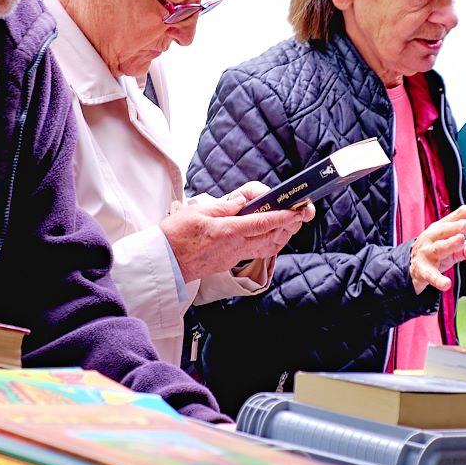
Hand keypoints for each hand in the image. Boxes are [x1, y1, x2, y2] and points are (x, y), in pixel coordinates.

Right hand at [161, 181, 312, 282]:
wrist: (164, 262)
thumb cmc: (175, 235)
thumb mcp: (198, 212)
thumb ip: (224, 207)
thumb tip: (243, 202)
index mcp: (228, 231)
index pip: (262, 223)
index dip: (283, 217)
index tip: (297, 210)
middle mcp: (234, 247)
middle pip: (271, 237)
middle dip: (289, 226)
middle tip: (301, 214)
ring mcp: (233, 256)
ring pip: (267, 248)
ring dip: (282, 236)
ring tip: (291, 224)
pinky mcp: (229, 262)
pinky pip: (256, 253)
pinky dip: (269, 243)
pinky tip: (271, 235)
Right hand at [410, 197, 465, 293]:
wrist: (412, 267)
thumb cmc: (437, 252)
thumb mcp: (456, 249)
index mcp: (443, 227)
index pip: (461, 214)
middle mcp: (434, 236)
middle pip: (445, 229)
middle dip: (456, 226)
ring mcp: (427, 252)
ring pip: (439, 248)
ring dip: (449, 244)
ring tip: (460, 241)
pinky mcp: (423, 270)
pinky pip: (431, 275)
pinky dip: (438, 279)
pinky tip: (446, 284)